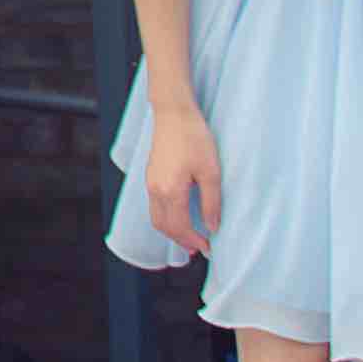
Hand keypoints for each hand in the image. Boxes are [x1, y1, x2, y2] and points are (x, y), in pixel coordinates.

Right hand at [134, 95, 222, 258]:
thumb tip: (212, 226)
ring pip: (156, 218)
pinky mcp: (150, 176)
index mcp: (170, 191)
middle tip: (198, 248)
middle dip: (181, 241)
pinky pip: (154, 206)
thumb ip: (211, 202)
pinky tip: (179, 216)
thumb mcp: (211, 171)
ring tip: (189, 237)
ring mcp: (150, 183)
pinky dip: (166, 218)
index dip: (194, 241)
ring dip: (172, 231)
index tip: (208, 248)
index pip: (180, 227)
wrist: (173, 113)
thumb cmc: (194, 138)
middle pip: (163, 227)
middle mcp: (155, 190)